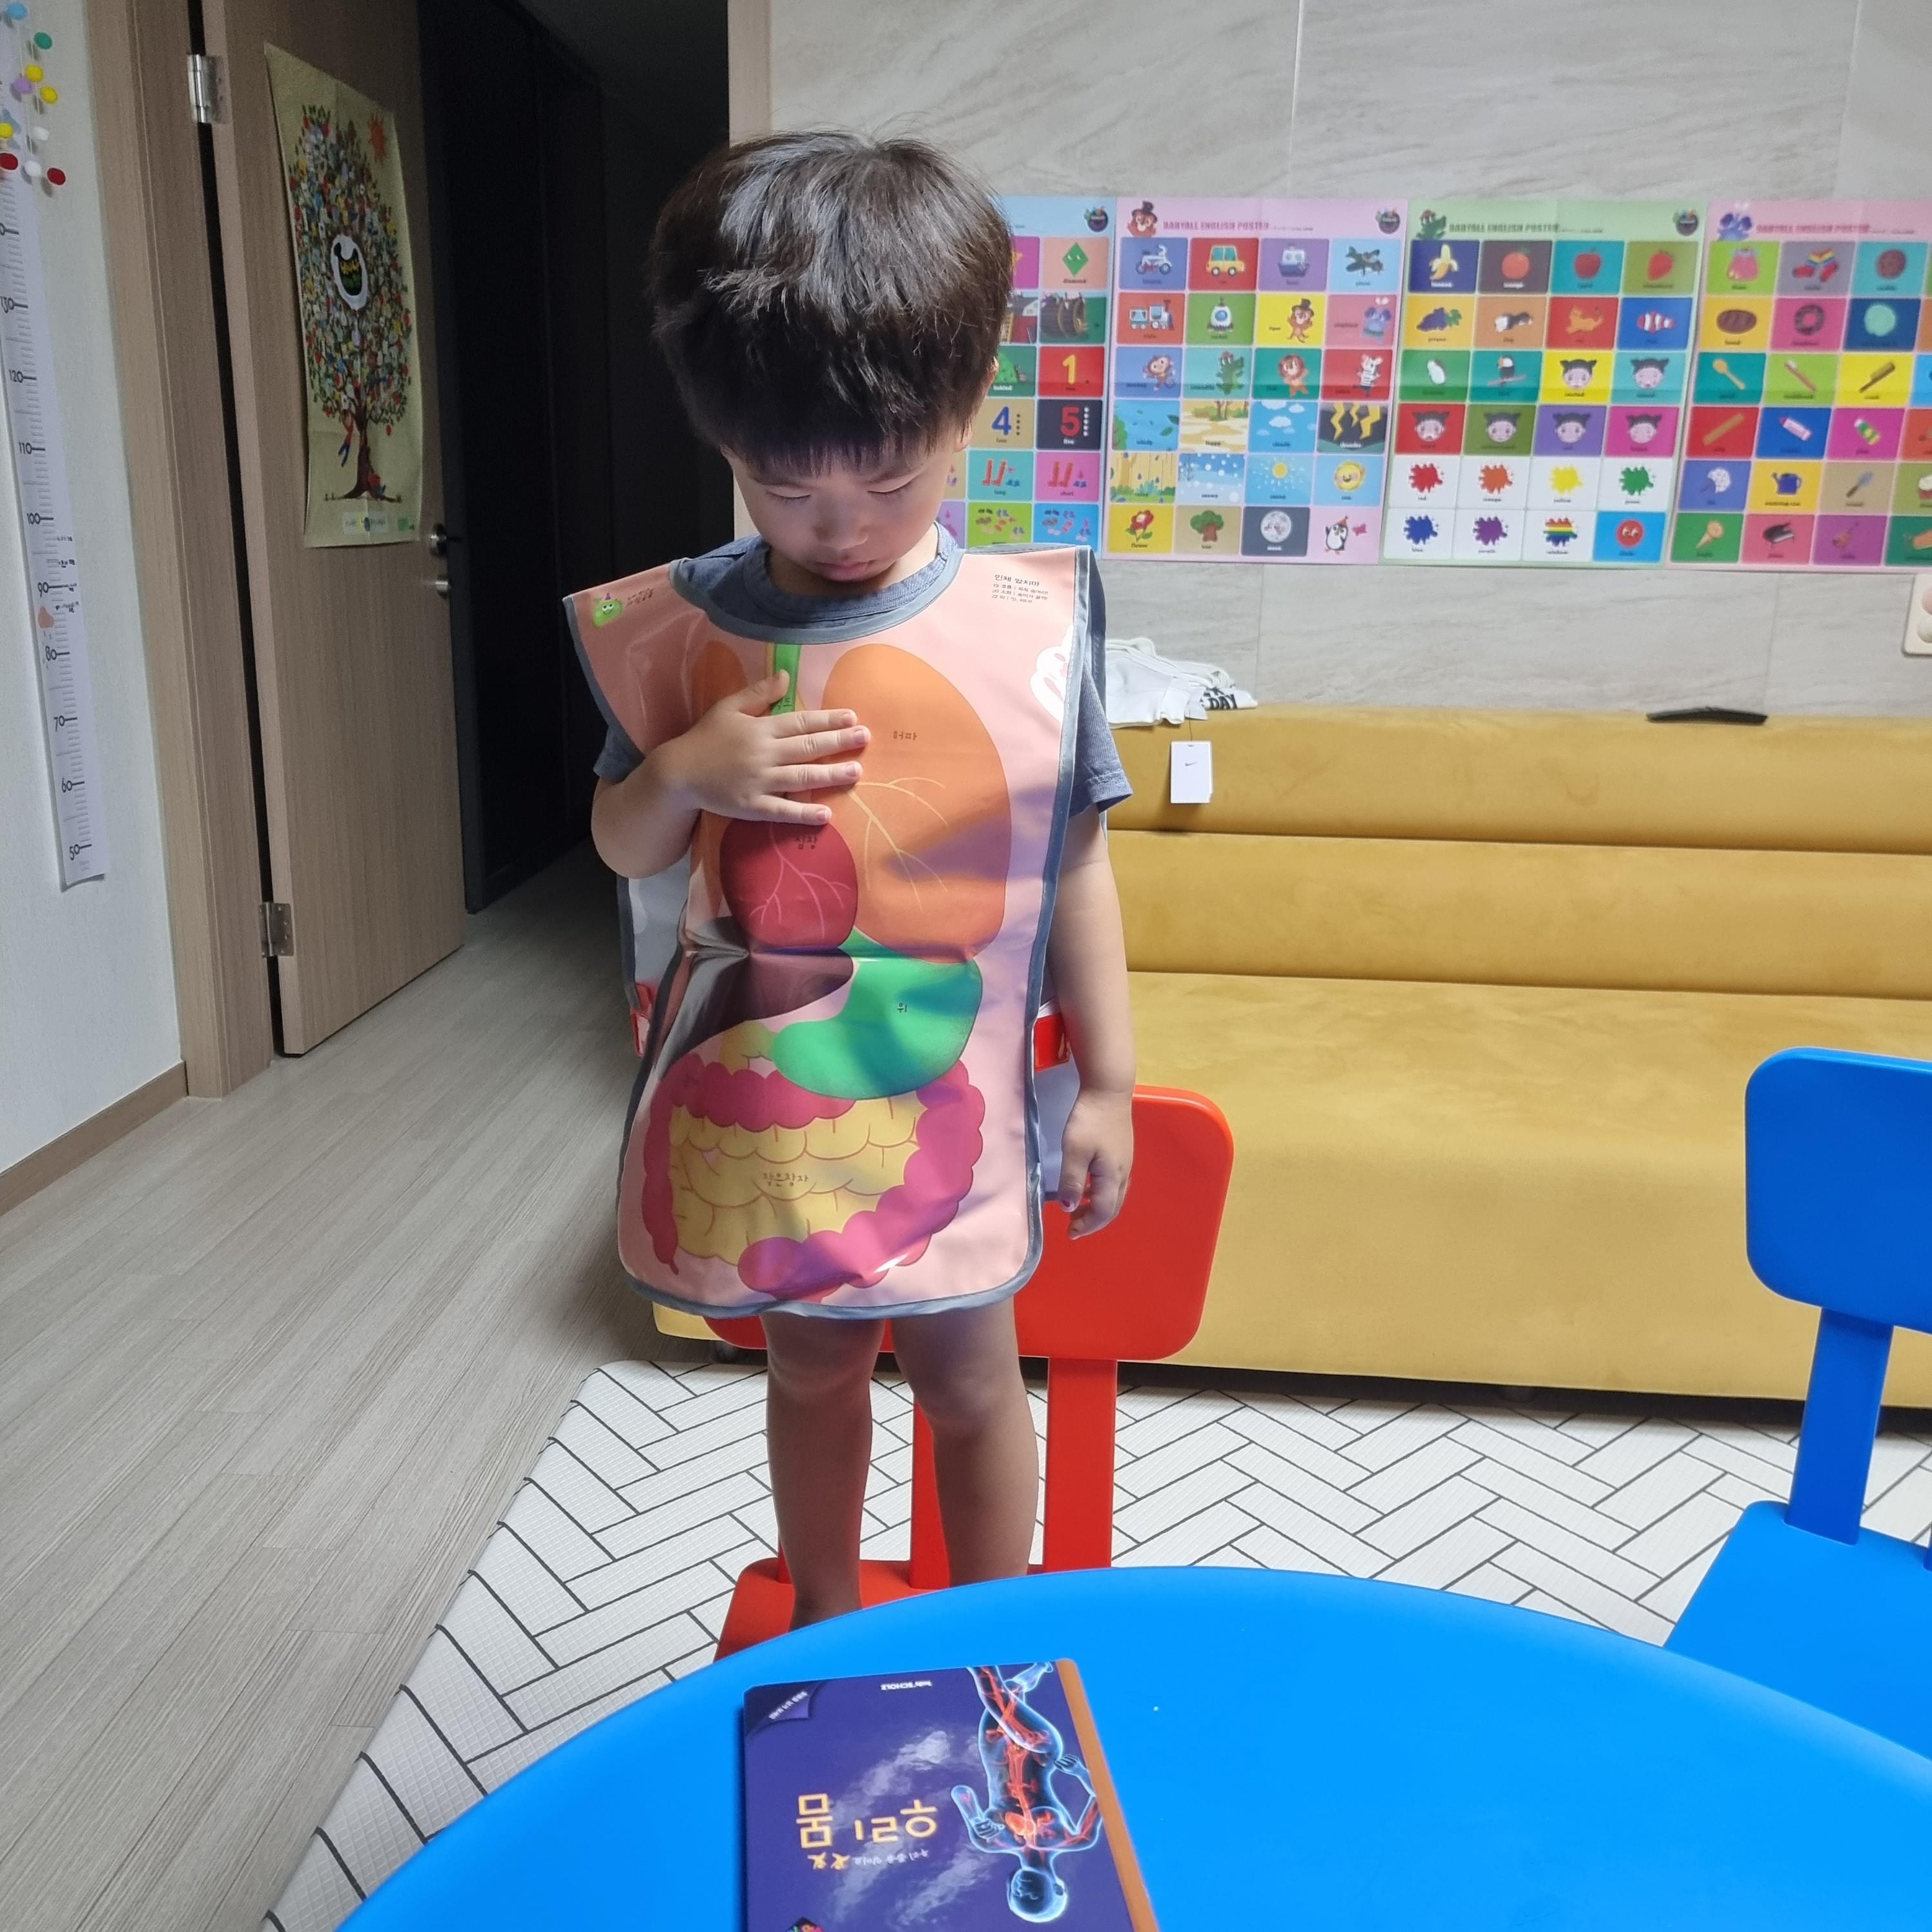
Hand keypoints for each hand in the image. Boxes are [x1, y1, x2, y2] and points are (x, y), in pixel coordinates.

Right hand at [655, 671, 867, 826]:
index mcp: (759, 728)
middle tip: (865, 738)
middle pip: (807, 747)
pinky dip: (804, 813)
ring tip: (856, 772)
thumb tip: (787, 676)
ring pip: (801, 778)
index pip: (800, 722)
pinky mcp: (751, 807)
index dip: (827, 720)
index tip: (852, 717)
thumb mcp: (728, 707)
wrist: (678, 773)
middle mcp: (763, 754)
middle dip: (838, 742)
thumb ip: (758, 692)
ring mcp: (758, 782)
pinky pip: (782, 810)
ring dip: (830, 775)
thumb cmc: (705, 738)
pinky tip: (827, 814)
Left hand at [1058, 1088, 1132, 1237]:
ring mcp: (1125, 1163)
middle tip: (1073, 1226)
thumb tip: (1070, 1209)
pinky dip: (1100, 1193)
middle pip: (1112, 1207)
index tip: (1070, 1233)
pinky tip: (1088, 1186)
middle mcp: (1123, 1174)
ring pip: (1114, 1196)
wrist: (1108, 1091)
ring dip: (1097, 1207)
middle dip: (1093, 1221)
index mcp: (1112, 1177)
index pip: (1103, 1212)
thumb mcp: (1075, 1151)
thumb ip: (1072, 1181)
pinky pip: (1114, 1183)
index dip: (1087, 1225)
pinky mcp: (1122, 1152)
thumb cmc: (1090, 1121)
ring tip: (1078, 1209)